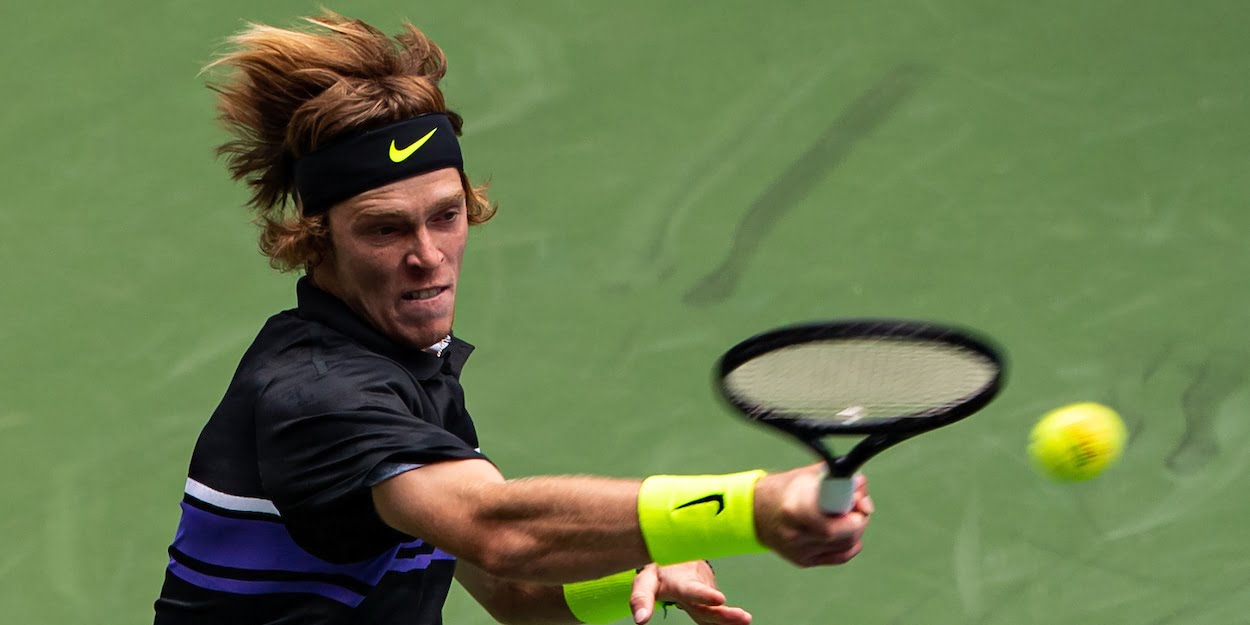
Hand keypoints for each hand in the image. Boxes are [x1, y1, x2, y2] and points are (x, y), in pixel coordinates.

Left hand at [629, 561, 751, 624]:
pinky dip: (728, 620)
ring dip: (732, 618)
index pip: (693, 590)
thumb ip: (641, 599)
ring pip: (717, 609)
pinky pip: (718, 612)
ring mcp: (707, 593)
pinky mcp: (711, 599)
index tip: (719, 598)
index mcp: (681, 584)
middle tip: (744, 618)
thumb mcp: (644, 582)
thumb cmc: (659, 572)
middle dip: (726, 614)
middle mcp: (698, 589)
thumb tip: (641, 621)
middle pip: (710, 605)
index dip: (705, 595)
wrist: (676, 554)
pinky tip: (739, 624)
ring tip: (746, 622)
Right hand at [753, 464, 872, 566]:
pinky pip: (840, 556)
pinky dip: (850, 543)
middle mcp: (796, 535)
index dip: (855, 508)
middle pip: (846, 534)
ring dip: (856, 529)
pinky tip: (846, 531)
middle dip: (859, 517)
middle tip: (857, 503)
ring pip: (847, 545)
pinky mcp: (804, 561)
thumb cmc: (783, 490)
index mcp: (794, 510)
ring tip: (847, 513)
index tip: (858, 496)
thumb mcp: (807, 476)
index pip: (837, 518)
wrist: (754, 511)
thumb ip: (836, 478)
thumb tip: (862, 486)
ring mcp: (799, 551)